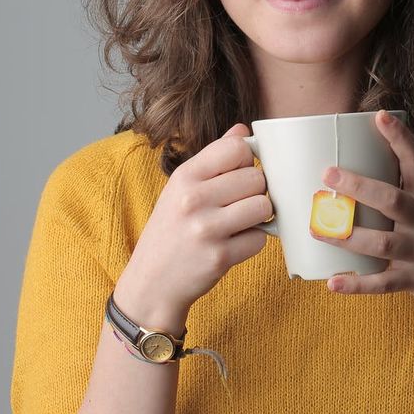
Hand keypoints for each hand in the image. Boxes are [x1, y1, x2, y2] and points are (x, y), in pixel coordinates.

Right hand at [114, 124, 271, 332]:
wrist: (150, 283)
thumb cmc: (171, 229)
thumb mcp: (181, 187)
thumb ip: (213, 157)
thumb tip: (243, 130)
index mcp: (185, 176)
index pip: (236, 149)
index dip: (246, 161)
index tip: (239, 174)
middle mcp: (193, 199)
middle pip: (256, 178)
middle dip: (255, 191)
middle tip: (239, 204)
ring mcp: (206, 229)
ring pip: (263, 206)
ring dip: (258, 216)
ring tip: (241, 222)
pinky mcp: (220, 257)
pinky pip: (260, 239)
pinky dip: (252, 242)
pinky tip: (234, 244)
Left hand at [312, 110, 413, 316]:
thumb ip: (404, 193)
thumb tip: (358, 174)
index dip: (399, 137)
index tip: (380, 115)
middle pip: (392, 199)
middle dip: (359, 186)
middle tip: (328, 173)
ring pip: (383, 242)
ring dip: (347, 236)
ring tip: (316, 229)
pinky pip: (383, 283)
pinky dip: (358, 284)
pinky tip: (332, 282)